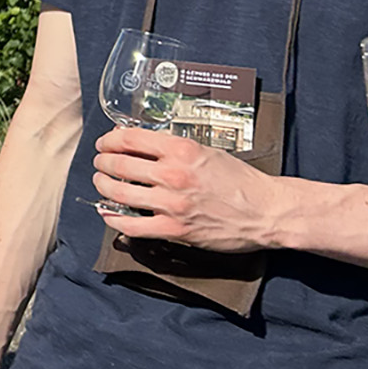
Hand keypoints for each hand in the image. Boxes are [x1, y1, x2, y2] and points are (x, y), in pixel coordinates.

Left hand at [92, 125, 278, 251]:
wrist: (266, 211)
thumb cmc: (240, 180)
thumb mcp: (206, 151)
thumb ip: (173, 148)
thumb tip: (138, 143)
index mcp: (181, 150)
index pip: (130, 139)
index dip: (109, 140)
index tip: (105, 143)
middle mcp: (173, 175)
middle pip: (120, 165)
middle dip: (103, 163)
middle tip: (101, 163)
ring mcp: (172, 203)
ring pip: (120, 193)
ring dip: (104, 187)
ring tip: (102, 183)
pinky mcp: (175, 229)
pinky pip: (133, 225)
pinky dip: (115, 219)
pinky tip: (109, 214)